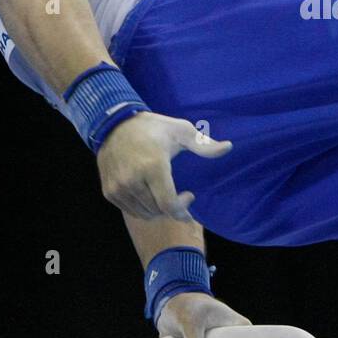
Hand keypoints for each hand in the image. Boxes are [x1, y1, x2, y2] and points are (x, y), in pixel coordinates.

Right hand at [96, 111, 231, 219]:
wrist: (113, 124)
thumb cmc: (152, 128)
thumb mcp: (180, 130)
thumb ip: (204, 144)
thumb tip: (228, 147)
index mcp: (153, 167)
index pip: (168, 205)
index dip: (183, 210)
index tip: (190, 197)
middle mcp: (132, 181)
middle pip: (158, 211)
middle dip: (173, 207)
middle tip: (179, 193)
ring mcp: (118, 188)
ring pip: (145, 213)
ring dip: (158, 209)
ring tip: (164, 193)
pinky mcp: (109, 192)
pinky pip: (131, 210)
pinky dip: (143, 207)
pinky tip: (149, 193)